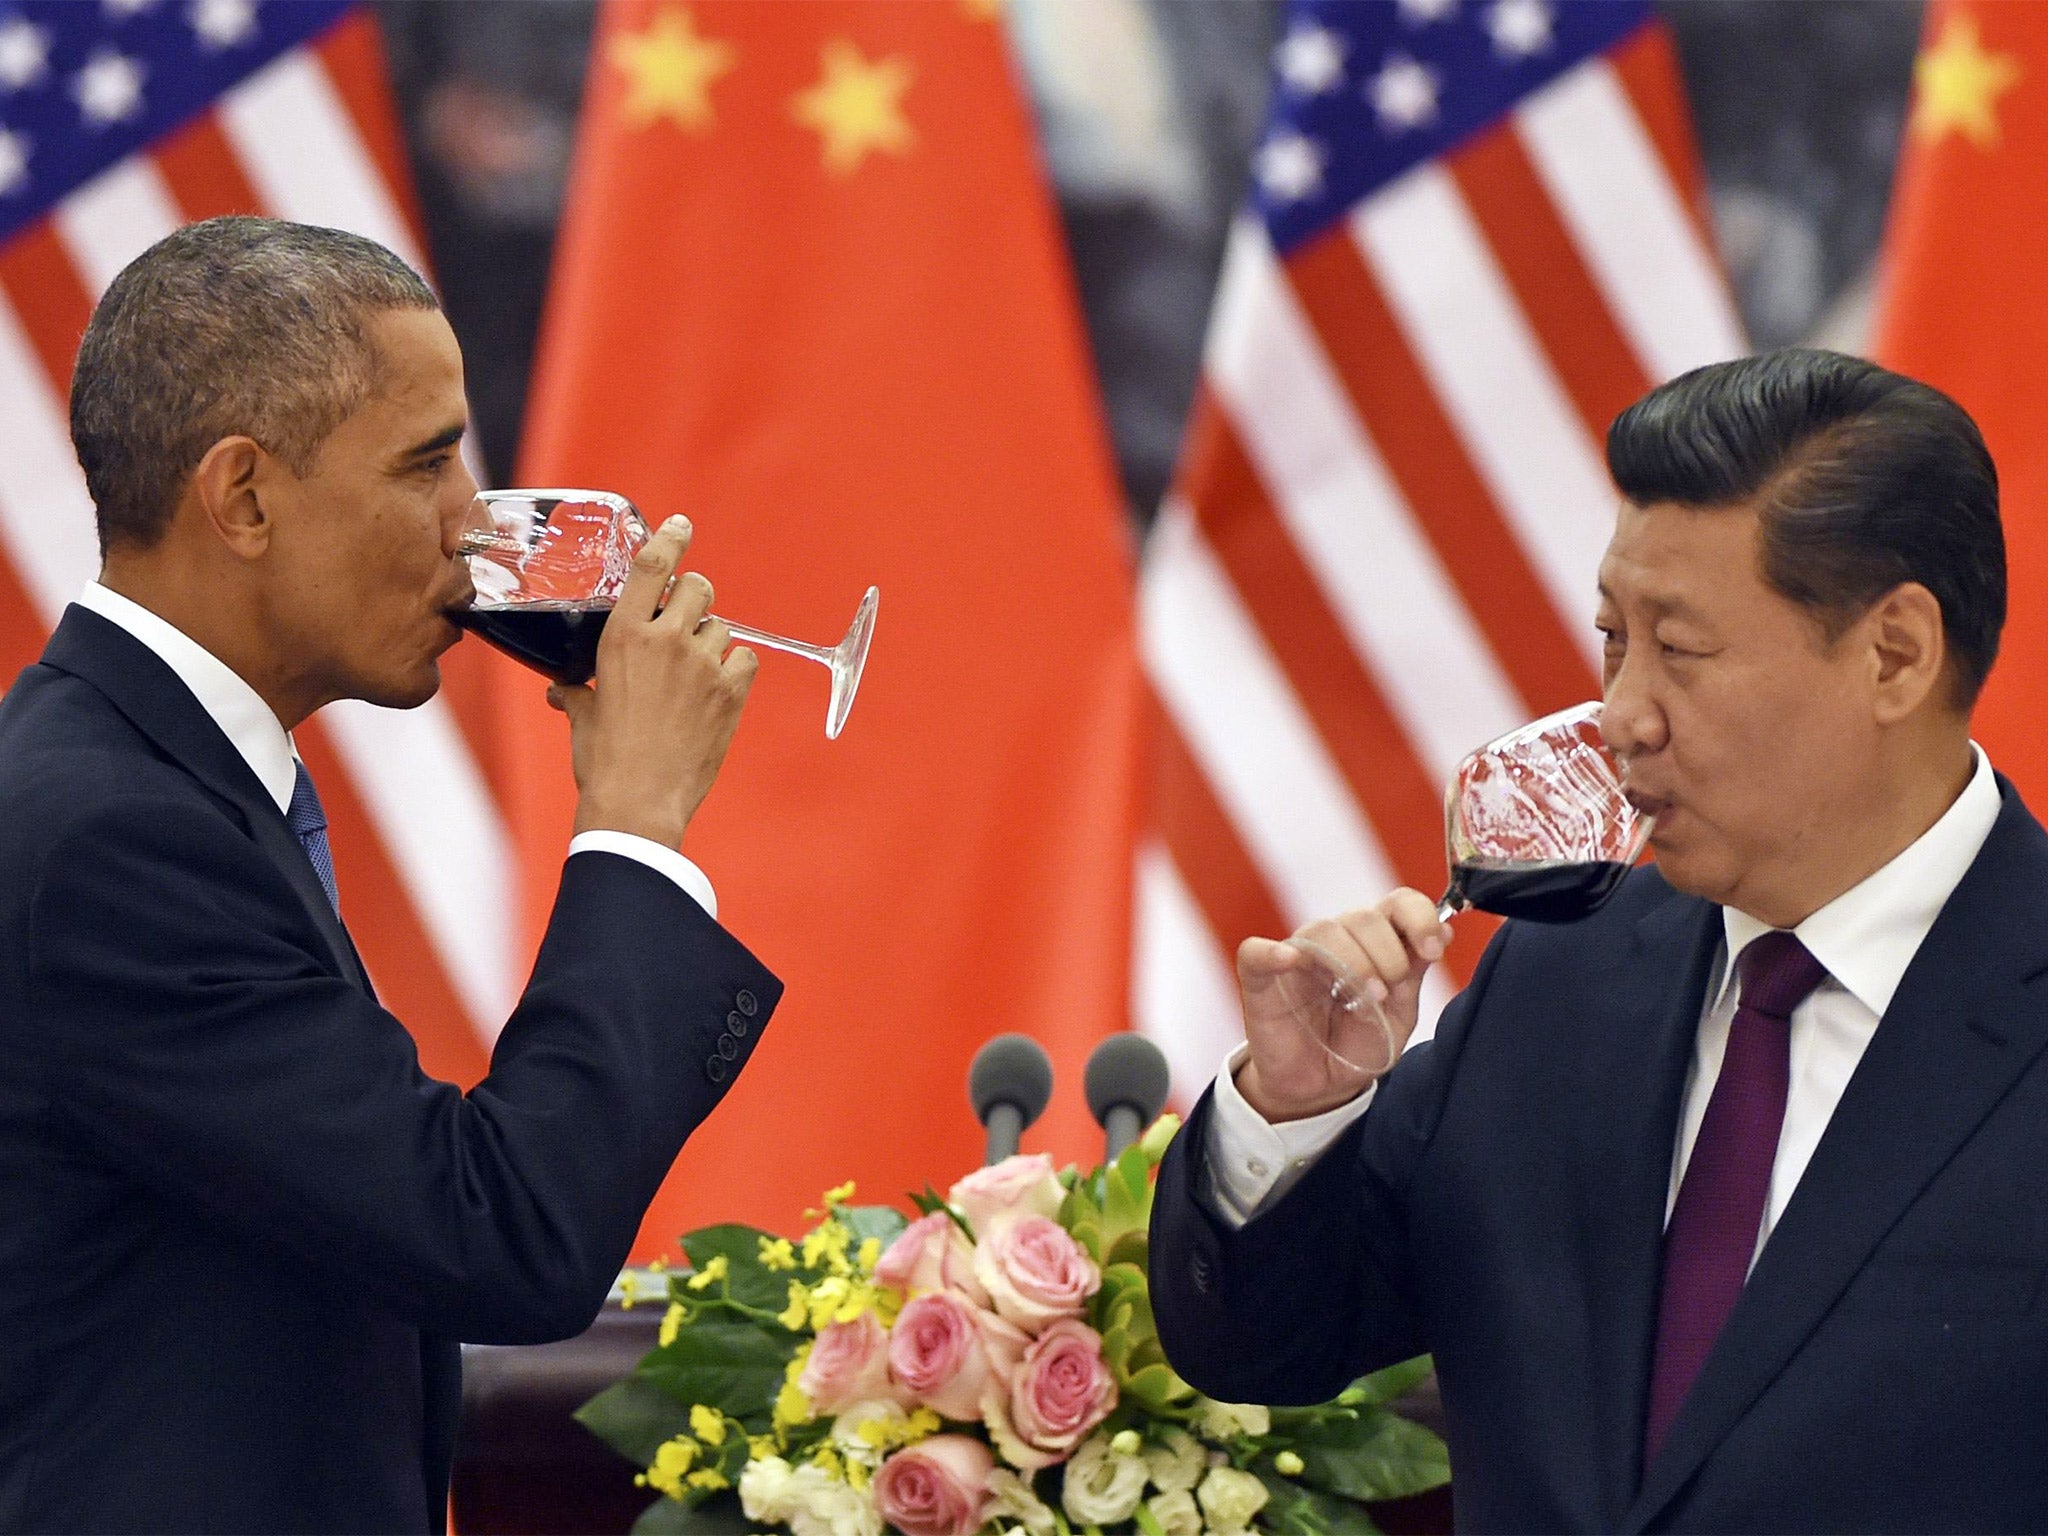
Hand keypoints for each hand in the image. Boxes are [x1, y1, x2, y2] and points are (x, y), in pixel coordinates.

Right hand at [547, 517, 758, 849]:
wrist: (639, 801)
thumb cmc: (603, 760)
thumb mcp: (583, 716)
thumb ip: (577, 693)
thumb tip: (564, 692)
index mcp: (623, 636)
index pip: (653, 566)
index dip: (671, 539)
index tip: (682, 525)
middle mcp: (666, 640)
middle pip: (699, 588)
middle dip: (695, 599)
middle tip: (685, 623)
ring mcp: (703, 664)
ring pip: (721, 628)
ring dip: (712, 643)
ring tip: (693, 676)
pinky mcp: (731, 691)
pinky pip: (745, 659)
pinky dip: (735, 669)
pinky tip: (718, 690)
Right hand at [1234, 889, 1449, 1120]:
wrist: (1319, 1085)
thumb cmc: (1358, 1046)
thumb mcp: (1398, 1015)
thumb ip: (1414, 974)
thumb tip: (1445, 931)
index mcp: (1373, 943)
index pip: (1397, 904)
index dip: (1419, 917)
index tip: (1432, 950)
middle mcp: (1336, 940)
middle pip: (1363, 917)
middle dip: (1387, 953)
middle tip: (1387, 992)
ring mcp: (1298, 956)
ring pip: (1323, 930)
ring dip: (1351, 960)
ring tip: (1363, 997)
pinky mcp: (1260, 979)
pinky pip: (1256, 953)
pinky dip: (1271, 952)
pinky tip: (1289, 961)